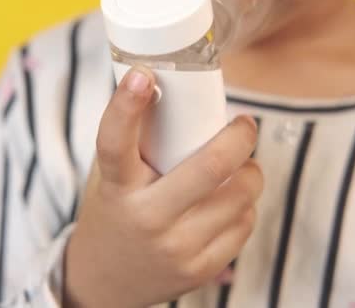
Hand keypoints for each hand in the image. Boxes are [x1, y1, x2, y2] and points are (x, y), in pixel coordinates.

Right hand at [64, 66, 262, 307]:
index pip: (114, 143)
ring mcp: (176, 249)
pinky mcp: (199, 270)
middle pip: (210, 167)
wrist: (103, 281)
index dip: (126, 106)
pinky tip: (232, 202)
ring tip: (242, 167)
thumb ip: (134, 142)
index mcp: (117, 188)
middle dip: (239, 137)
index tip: (143, 74)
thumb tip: (166, 86)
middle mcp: (146, 219)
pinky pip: (244, 225)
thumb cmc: (114, 214)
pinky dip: (245, 206)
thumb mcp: (111, 179)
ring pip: (239, 196)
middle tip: (244, 125)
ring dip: (250, 172)